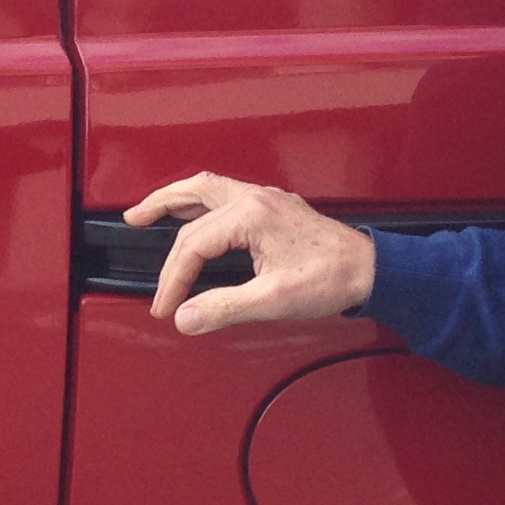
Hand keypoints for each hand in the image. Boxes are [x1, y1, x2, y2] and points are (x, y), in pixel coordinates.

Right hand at [124, 173, 376, 334]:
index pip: (194, 246)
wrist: (371, 270)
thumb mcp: (273, 301)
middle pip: (192, 203)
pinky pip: (225, 193)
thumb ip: (224, 308)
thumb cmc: (331, 279)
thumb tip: (186, 317)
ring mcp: (265, 199)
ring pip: (208, 187)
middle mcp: (255, 198)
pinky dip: (200, 199)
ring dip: (176, 196)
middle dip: (161, 222)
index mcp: (251, 215)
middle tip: (132, 224)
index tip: (166, 307)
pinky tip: (196, 212)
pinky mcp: (274, 207)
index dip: (173, 280)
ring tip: (152, 208)